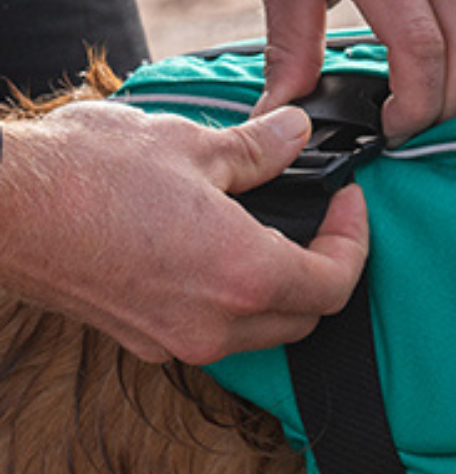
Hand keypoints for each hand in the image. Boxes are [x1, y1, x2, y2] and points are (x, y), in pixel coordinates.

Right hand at [0, 101, 368, 364]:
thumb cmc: (84, 173)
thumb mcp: (188, 144)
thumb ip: (258, 149)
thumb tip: (296, 134)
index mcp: (242, 275)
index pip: (335, 284)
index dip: (354, 240)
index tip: (347, 200)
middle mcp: (215, 324)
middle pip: (305, 317)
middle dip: (324, 268)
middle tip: (319, 214)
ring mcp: (174, 339)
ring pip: (259, 330)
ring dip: (278, 288)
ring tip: (269, 227)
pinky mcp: (141, 338)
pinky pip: (211, 330)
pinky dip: (231, 298)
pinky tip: (216, 248)